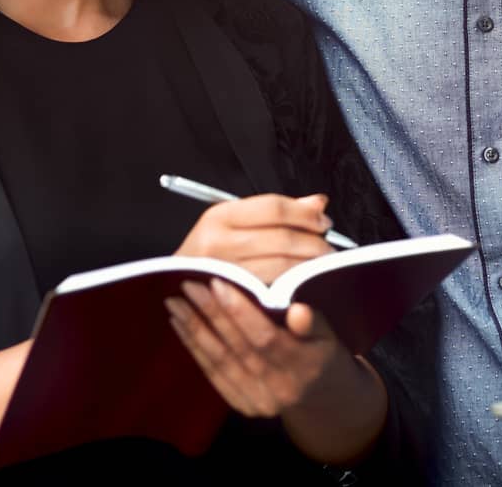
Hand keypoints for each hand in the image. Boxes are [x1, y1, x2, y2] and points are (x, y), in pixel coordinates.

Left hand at [165, 280, 385, 463]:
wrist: (321, 397)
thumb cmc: (321, 349)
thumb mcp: (328, 332)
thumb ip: (312, 322)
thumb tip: (298, 310)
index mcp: (304, 366)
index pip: (264, 337)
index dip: (239, 310)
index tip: (217, 281)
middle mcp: (279, 388)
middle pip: (237, 347)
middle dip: (210, 313)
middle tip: (187, 282)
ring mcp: (258, 401)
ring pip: (220, 360)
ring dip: (194, 329)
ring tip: (174, 302)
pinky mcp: (241, 405)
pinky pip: (213, 374)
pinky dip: (194, 347)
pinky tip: (180, 326)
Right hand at [174, 194, 336, 283]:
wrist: (171, 286)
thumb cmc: (209, 253)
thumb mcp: (234, 223)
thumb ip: (275, 212)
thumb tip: (318, 202)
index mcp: (219, 216)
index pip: (274, 208)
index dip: (305, 214)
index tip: (323, 220)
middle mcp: (217, 242)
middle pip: (282, 239)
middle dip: (315, 243)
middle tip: (330, 249)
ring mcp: (223, 273)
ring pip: (281, 267)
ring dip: (310, 267)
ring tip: (322, 266)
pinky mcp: (231, 300)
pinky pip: (273, 292)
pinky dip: (295, 287)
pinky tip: (304, 285)